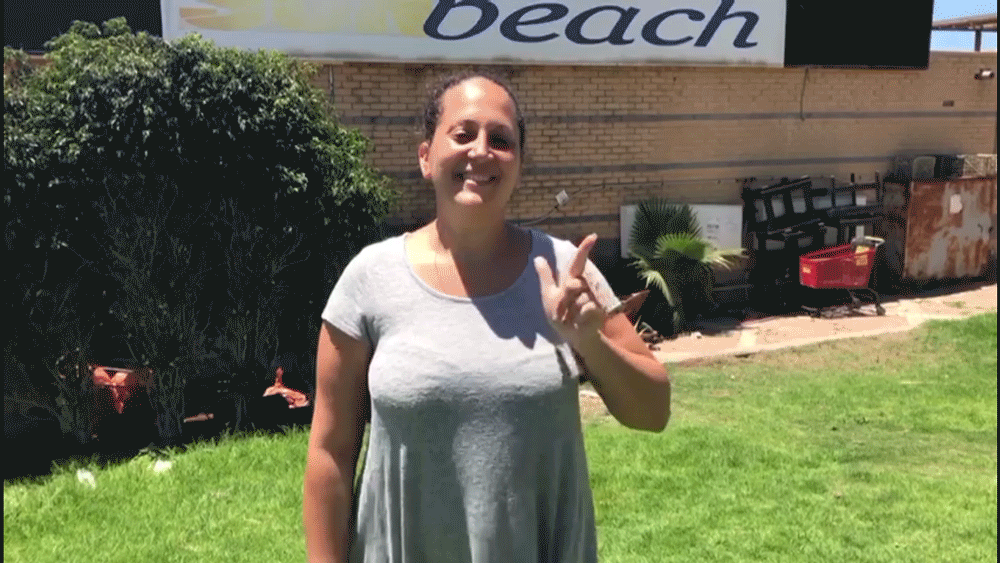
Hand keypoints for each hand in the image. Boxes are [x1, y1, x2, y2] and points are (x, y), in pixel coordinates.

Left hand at [534, 233, 605, 348]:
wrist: (572, 335)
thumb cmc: (560, 315)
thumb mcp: (549, 295)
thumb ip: (545, 277)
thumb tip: (537, 257)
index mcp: (572, 280)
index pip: (578, 262)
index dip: (584, 249)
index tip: (593, 236)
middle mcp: (585, 286)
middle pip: (573, 284)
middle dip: (565, 298)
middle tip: (563, 309)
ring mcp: (593, 298)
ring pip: (579, 298)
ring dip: (570, 311)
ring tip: (572, 317)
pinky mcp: (598, 310)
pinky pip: (585, 309)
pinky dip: (578, 317)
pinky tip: (578, 321)